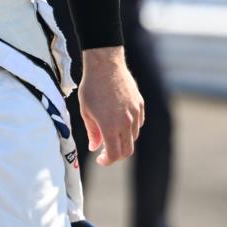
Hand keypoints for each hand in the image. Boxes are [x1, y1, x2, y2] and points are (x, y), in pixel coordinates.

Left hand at [77, 46, 143, 165]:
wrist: (105, 65)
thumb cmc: (91, 87)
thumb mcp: (86, 111)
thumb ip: (92, 132)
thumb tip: (95, 147)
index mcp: (110, 127)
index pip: (114, 155)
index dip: (107, 161)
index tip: (100, 159)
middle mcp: (126, 123)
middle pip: (127, 150)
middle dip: (116, 155)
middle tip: (106, 151)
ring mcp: (135, 113)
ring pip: (134, 136)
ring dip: (123, 139)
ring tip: (110, 131)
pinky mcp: (140, 104)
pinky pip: (138, 123)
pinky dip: (131, 127)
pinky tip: (120, 120)